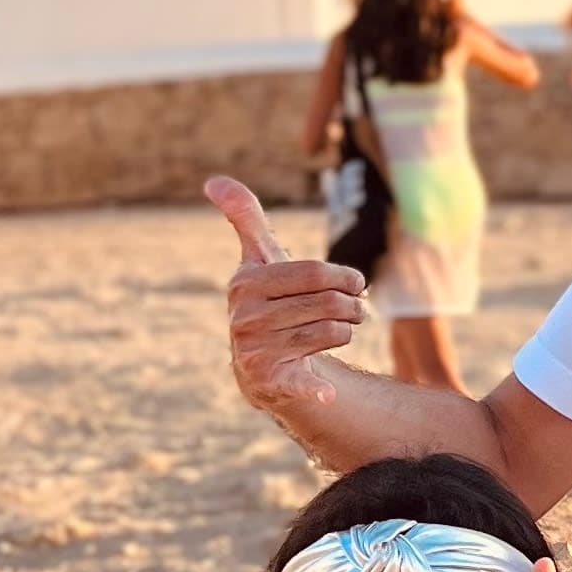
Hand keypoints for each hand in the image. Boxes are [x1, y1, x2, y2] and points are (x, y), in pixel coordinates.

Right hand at [206, 177, 365, 419]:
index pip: (315, 273)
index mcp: (246, 284)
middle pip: (328, 304)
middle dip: (354, 305)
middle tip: (358, 308)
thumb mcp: (259, 258)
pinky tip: (327, 392)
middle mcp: (245, 318)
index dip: (346, 277)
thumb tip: (213, 180)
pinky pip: (302, 381)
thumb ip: (245, 217)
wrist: (260, 361)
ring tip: (343, 329)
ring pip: (331, 334)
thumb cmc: (269, 299)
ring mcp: (254, 351)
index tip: (357, 283)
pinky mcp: (268, 383)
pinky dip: (316, 388)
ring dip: (348, 330)